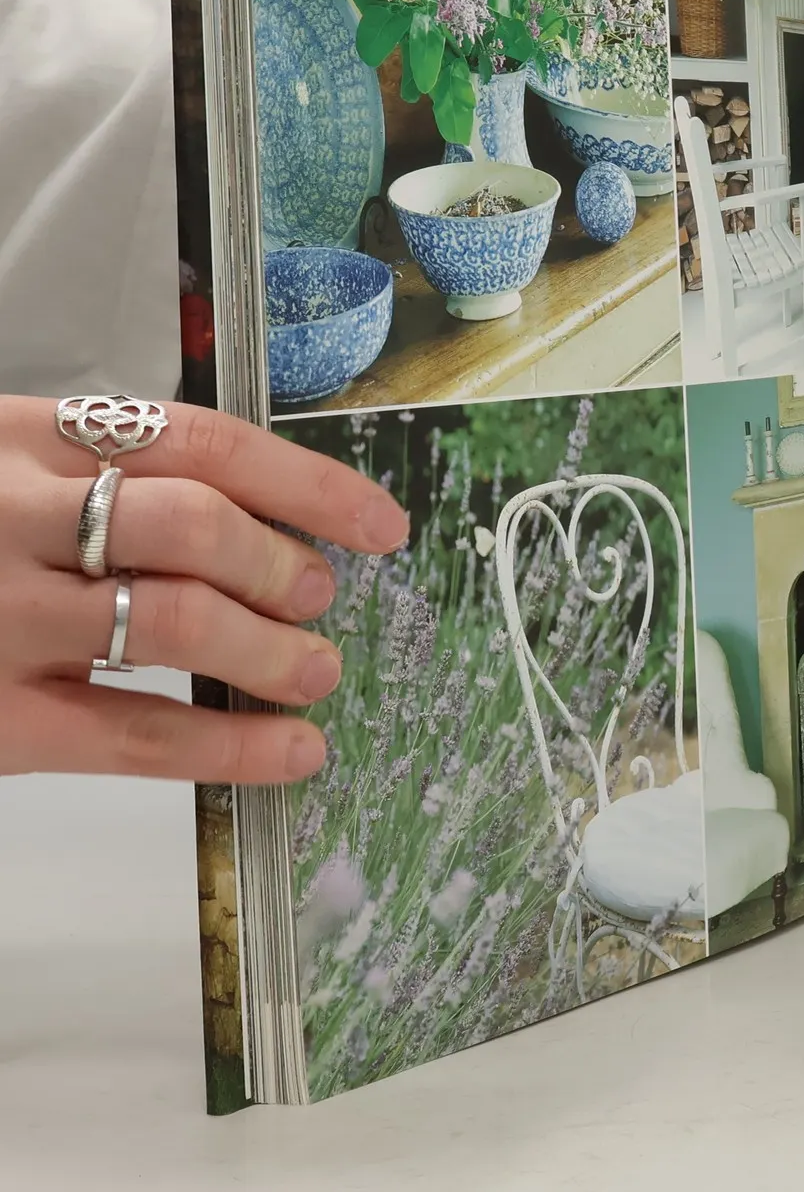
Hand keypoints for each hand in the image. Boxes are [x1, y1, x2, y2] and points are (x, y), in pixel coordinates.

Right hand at [0, 397, 408, 783]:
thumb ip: (98, 480)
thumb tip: (261, 522)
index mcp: (18, 439)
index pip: (200, 441)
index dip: (308, 483)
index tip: (379, 521)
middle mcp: (5, 516)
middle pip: (194, 524)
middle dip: (282, 565)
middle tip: (317, 598)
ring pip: (173, 622)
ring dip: (272, 652)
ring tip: (314, 671)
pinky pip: (133, 733)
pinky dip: (231, 745)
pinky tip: (291, 753)